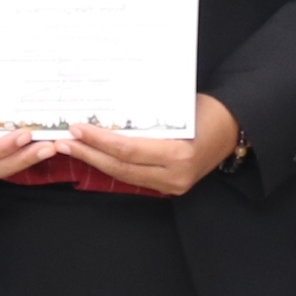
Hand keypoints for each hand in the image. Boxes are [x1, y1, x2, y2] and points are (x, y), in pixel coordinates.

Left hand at [62, 95, 240, 197]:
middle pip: (121, 167)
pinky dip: (113, 166)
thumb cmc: (206, 111)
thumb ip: (143, 118)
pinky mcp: (170, 187)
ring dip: (96, 161)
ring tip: (73, 148)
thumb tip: (104, 113)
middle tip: (62, 142)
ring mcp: (172, 185)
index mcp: (178, 154)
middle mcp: (175, 175)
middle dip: (89, 154)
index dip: (99, 141)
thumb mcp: (176, 108)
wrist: (232, 127)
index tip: (76, 129)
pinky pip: (134, 177)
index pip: (128, 150)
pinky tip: (95, 155)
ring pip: (124, 176)